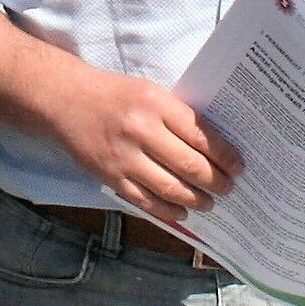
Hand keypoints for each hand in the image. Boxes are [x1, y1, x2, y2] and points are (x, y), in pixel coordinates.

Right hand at [45, 61, 241, 223]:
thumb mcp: (151, 93)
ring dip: (196, 199)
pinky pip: (145, 201)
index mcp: (156, 104)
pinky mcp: (110, 177)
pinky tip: (182, 212)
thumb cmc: (115, 95)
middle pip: (190, 165)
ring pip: (170, 188)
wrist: (66, 101)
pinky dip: (167, 210)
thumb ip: (177, 116)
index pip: (201, 135)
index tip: (238, 167)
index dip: (224, 156)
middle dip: (216, 181)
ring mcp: (124, 157)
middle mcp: (142, 131)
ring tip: (209, 203)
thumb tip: (213, 147)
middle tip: (228, 188)